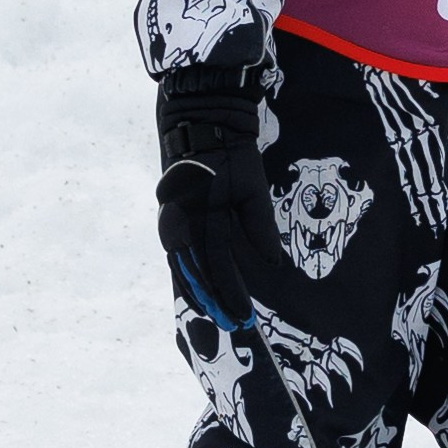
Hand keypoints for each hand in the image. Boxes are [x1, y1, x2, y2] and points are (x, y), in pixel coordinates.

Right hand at [155, 74, 282, 325]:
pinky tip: (201, 291)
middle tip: (231, 328)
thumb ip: (259, 226)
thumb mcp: (250, 186)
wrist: (200, 119)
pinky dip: (191, 276)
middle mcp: (178, 226)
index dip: (229, 295)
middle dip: (212, 303)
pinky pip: (182, 255)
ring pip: (184, 270)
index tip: (244, 318)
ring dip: (199, 294)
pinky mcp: (176, 219)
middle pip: (194, 275)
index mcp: (197, 218)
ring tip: (215, 318)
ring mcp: (173, 223)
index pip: (215, 267)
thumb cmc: (229, 151)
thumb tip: (274, 263)